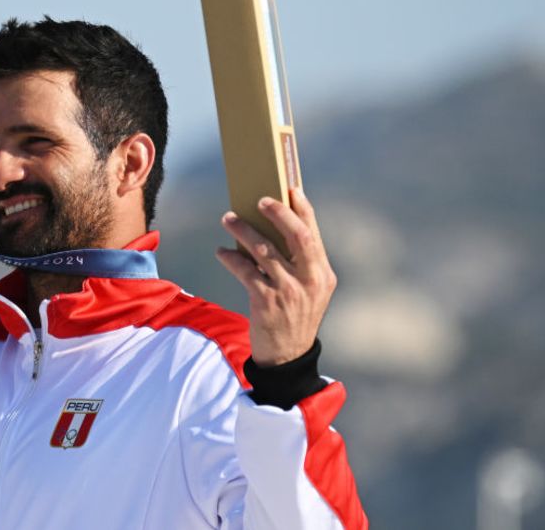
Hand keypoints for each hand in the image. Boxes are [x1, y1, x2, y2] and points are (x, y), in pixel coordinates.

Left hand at [215, 187, 336, 366]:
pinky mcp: (266, 302)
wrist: (287, 356)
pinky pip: (245, 271)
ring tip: (228, 218)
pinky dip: (231, 258)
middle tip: (260, 199)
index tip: (291, 187)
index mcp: (322, 273)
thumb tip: (273, 229)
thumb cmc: (295, 315)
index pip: (313, 233)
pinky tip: (222, 252)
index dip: (303, 208)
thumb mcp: (308, 290)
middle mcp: (310, 280)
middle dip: (279, 213)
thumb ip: (298, 263)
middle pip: (297, 236)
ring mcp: (289, 291)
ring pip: (264, 250)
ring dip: (243, 230)